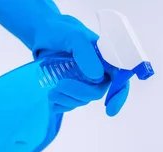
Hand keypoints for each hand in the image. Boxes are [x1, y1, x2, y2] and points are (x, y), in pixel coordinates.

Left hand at [0, 0, 129, 115]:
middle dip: (80, 93)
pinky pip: (71, 103)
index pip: (120, 79)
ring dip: (67, 99)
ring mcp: (84, 81)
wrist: (42, 33)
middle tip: (60, 85)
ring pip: (83, 99)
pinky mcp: (71, 88)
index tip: (110, 110)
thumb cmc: (60, 30)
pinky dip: (62, 104)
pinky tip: (53, 100)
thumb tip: (97, 77)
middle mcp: (98, 72)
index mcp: (106, 59)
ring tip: (51, 91)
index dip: (118, 95)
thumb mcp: (73, 36)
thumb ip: (85, 53)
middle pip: (97, 92)